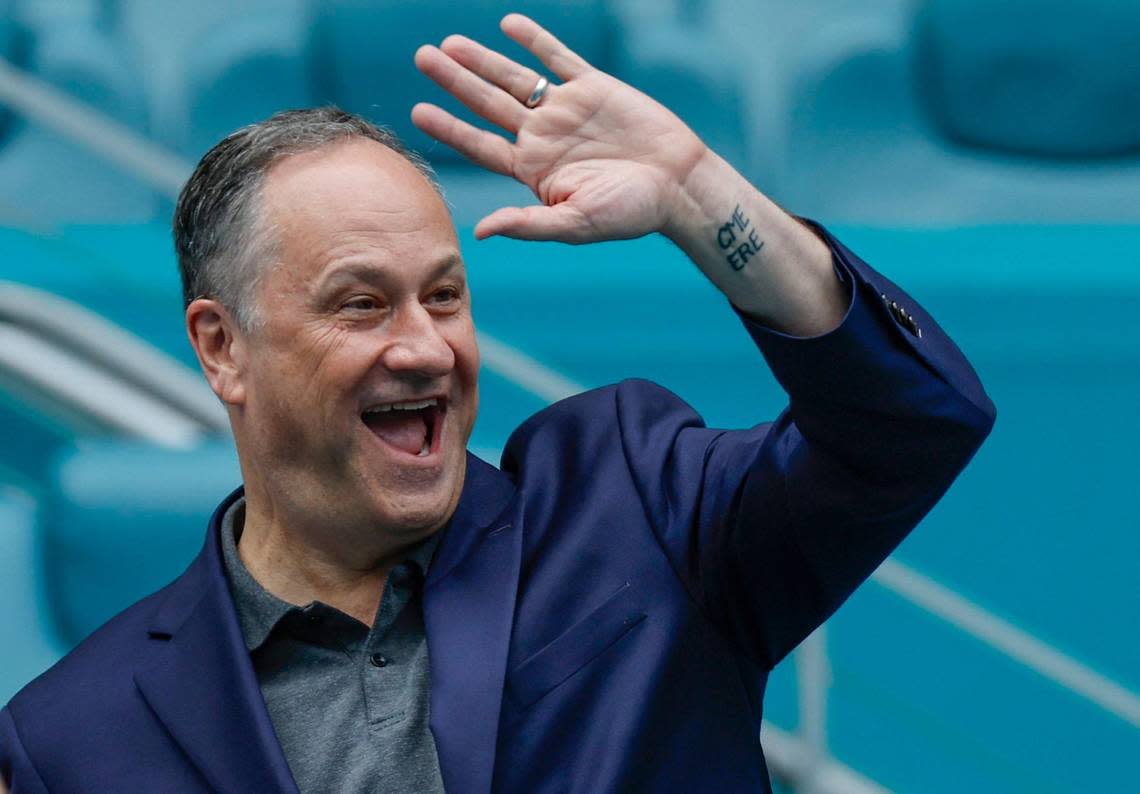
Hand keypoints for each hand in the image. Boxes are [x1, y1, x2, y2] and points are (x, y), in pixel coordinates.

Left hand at [412, 13, 708, 242]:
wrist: (679, 185)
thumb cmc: (630, 212)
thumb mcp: (574, 223)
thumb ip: (527, 225)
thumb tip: (479, 232)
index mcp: (534, 170)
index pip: (481, 145)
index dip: (450, 128)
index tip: (417, 112)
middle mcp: (543, 137)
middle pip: (488, 103)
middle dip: (455, 81)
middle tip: (421, 58)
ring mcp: (566, 110)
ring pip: (516, 78)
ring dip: (484, 59)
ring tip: (450, 43)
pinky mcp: (594, 88)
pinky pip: (558, 58)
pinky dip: (535, 41)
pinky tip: (508, 26)